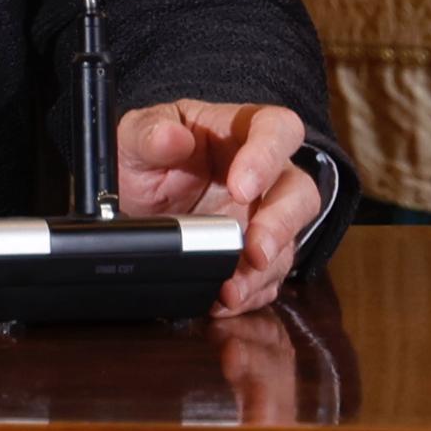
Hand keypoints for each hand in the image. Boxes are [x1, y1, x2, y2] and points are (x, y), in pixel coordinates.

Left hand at [112, 98, 320, 315]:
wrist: (131, 199)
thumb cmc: (142, 157)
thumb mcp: (133, 139)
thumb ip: (149, 134)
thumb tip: (170, 137)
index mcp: (239, 130)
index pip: (277, 129)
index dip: (268, 156)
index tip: (240, 187)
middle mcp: (262, 173)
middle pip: (298, 192)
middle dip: (280, 225)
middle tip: (255, 251)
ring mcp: (261, 216)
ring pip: (290, 241)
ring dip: (264, 270)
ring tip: (232, 289)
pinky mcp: (255, 254)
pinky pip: (269, 278)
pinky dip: (251, 292)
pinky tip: (225, 301)